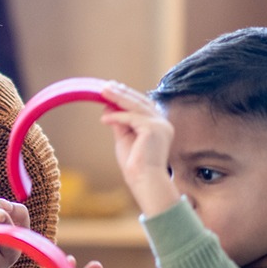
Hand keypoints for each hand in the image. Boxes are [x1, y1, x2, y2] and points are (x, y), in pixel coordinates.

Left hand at [99, 83, 178, 215]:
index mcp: (158, 125)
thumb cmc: (134, 164)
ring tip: (103, 91)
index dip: (127, 96)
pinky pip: (132, 117)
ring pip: (136, 106)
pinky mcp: (153, 129)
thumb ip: (119, 122)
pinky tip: (104, 119)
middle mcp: (162, 122)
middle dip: (122, 93)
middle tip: (106, 86)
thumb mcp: (124, 138)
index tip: (113, 89)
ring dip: (118, 98)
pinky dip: (117, 116)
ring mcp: (160, 125)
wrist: (144, 181)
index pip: (142, 105)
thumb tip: (108, 107)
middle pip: (140, 102)